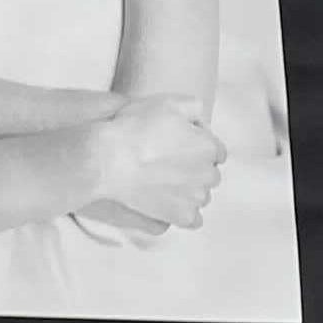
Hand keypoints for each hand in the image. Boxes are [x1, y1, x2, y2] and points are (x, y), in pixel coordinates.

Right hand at [94, 98, 222, 227]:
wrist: (106, 160)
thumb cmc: (134, 129)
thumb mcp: (167, 103)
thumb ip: (193, 107)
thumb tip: (201, 119)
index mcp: (210, 147)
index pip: (216, 150)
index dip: (196, 146)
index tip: (177, 146)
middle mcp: (209, 174)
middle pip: (208, 173)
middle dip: (193, 168)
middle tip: (165, 164)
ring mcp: (197, 197)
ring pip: (200, 195)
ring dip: (187, 190)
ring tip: (160, 182)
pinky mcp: (184, 216)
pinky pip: (194, 219)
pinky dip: (184, 213)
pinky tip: (168, 203)